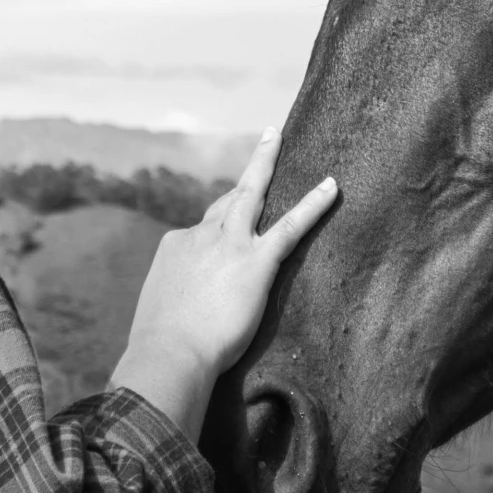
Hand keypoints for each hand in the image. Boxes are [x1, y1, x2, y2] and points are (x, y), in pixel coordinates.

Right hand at [110, 128, 336, 439]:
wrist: (168, 354)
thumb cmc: (161, 349)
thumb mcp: (160, 312)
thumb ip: (176, 300)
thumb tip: (179, 312)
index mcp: (175, 248)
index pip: (201, 230)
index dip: (218, 233)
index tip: (230, 241)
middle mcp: (199, 236)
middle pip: (227, 199)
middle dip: (249, 173)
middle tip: (268, 142)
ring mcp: (227, 245)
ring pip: (251, 195)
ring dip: (266, 163)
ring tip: (280, 137)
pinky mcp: (255, 262)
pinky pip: (290, 226)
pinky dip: (313, 204)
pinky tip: (332, 187)